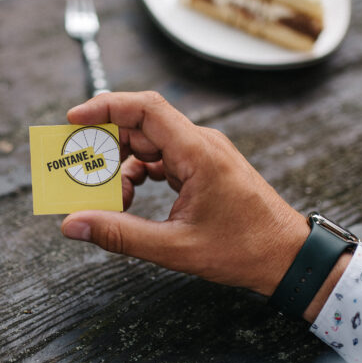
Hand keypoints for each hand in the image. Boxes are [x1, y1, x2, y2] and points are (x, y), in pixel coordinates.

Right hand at [61, 91, 309, 297]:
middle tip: (82, 171)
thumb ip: (121, 234)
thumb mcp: (176, 247)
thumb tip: (74, 224)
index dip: (106, 107)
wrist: (288, 255)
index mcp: (198, 152)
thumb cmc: (244, 249)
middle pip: (141, 125)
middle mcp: (201, 144)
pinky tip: (132, 199)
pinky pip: (162, 159)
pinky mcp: (203, 167)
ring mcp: (203, 155)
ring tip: (115, 199)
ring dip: (123, 165)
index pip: (146, 109)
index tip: (74, 119)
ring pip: (150, 143)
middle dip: (107, 145)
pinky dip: (140, 174)